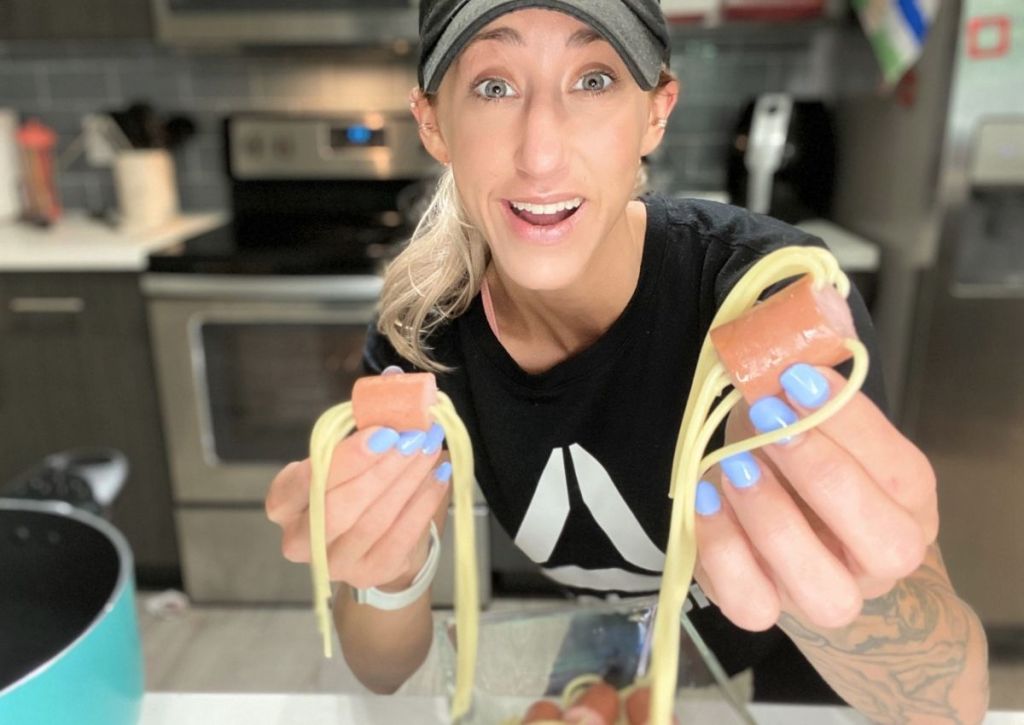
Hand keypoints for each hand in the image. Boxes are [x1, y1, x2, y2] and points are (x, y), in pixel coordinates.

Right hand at [265, 369, 451, 591]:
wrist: (378, 538)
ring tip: (432, 447)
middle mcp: (299, 539)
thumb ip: (370, 414)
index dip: (345, 458)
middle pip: (338, 506)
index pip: (302, 482)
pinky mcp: (369, 573)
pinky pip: (400, 538)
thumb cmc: (359, 482)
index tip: (383, 432)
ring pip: (373, 521)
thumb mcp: (357, 448)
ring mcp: (335, 562)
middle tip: (415, 437)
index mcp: (285, 502)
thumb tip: (394, 379)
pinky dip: (423, 503)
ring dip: (408, 479)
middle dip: (382, 469)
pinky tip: (438, 475)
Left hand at [692, 364, 938, 630]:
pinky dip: (723, 551)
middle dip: (822, 473)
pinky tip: (705, 499)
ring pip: (822, 589)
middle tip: (769, 417)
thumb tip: (801, 310)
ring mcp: (824, 593)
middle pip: (884, 542)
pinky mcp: (766, 608)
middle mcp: (878, 559)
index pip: (900, 470)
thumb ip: (811, 372)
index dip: (847, 419)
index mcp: (907, 501)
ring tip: (734, 464)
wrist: (786, 534)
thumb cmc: (799, 460)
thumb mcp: (810, 415)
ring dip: (773, 518)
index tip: (794, 375)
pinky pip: (751, 604)